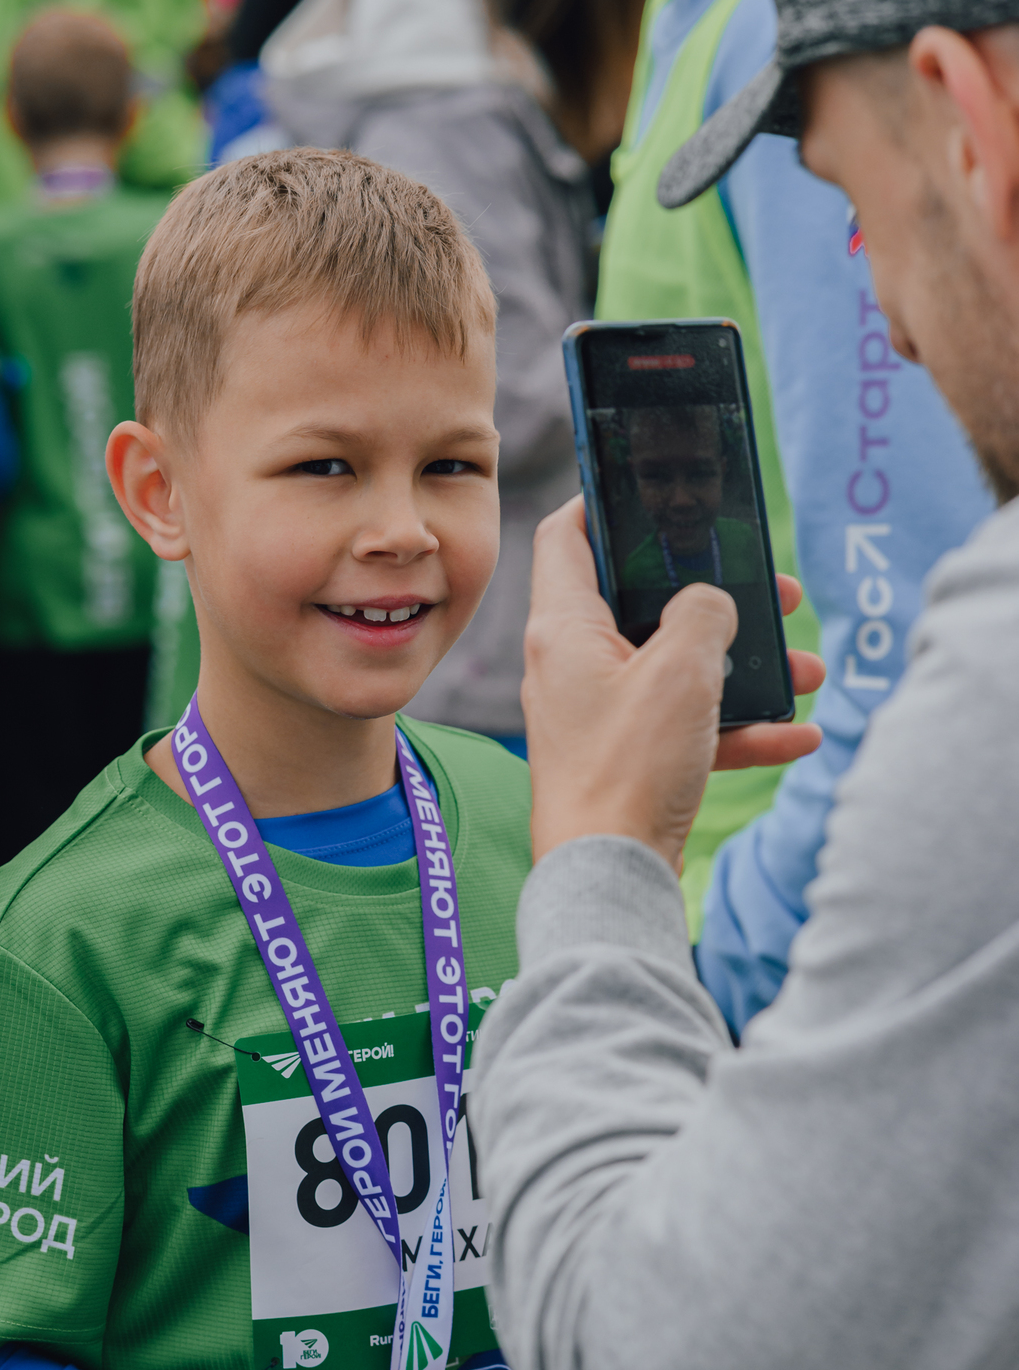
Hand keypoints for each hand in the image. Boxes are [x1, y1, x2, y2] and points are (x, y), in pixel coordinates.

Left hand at [523, 497, 826, 869]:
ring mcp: (599, 715)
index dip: (604, 503)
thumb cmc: (627, 768)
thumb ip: (705, 613)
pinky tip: (797, 735)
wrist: (610, 877)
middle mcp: (572, 665)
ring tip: (807, 672)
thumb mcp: (682, 670)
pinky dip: (738, 728)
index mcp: (564, 627)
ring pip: (676, 669)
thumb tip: (712, 603)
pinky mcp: (626, 760)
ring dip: (744, 668)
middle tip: (775, 593)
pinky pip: (688, 728)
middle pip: (643, 604)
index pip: (567, 536)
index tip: (653, 492)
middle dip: (716, 598)